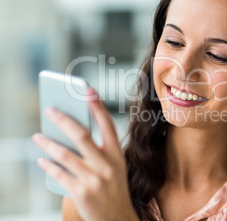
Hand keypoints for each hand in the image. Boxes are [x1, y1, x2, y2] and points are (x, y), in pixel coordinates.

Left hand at [33, 88, 137, 220]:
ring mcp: (94, 179)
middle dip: (63, 120)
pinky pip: (59, 174)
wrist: (118, 219)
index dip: (97, 105)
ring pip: (66, 154)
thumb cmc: (113, 189)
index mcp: (117, 155)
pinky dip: (48, 165)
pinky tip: (41, 160)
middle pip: (81, 135)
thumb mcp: (114, 167)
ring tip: (37, 136)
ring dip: (48, 143)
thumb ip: (97, 152)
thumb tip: (70, 135)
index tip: (87, 89)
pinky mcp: (81, 192)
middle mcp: (107, 164)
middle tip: (50, 109)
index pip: (107, 124)